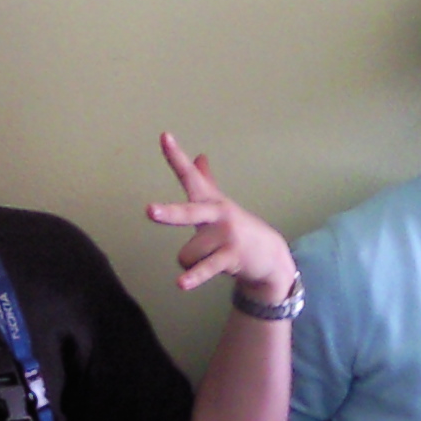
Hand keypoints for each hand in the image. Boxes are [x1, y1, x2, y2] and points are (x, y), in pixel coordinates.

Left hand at [143, 132, 296, 300]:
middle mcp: (217, 214)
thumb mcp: (221, 204)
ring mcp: (226, 235)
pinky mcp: (231, 256)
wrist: (270, 256)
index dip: (176, 157)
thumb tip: (200, 155)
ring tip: (210, 261)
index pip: (190, 176)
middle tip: (150, 211)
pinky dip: (193, 277)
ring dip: (191, 264)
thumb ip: (207, 181)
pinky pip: (203, 268)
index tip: (164, 137)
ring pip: (186, 254)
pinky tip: (181, 284)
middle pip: (188, 213)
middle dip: (169, 214)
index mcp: (211, 201)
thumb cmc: (237, 229)